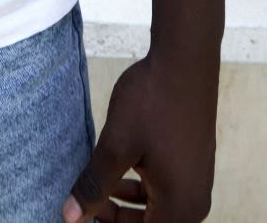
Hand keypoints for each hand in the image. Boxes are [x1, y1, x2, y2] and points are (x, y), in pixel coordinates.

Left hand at [62, 51, 218, 221]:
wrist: (185, 60)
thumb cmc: (152, 103)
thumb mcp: (116, 145)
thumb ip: (94, 185)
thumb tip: (69, 217)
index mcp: (179, 208)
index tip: (84, 216)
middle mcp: (194, 203)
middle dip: (116, 221)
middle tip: (86, 203)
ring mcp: (197, 183)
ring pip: (158, 212)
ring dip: (126, 207)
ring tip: (97, 189)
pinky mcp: (194, 164)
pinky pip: (166, 193)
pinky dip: (140, 191)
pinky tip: (117, 171)